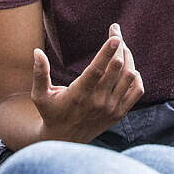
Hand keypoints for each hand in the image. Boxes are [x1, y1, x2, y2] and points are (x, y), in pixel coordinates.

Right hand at [32, 24, 143, 141]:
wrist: (65, 140)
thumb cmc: (51, 113)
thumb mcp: (40, 96)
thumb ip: (40, 74)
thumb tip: (37, 51)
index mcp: (79, 94)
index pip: (97, 70)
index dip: (107, 52)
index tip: (115, 37)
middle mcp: (98, 102)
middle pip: (116, 68)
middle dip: (118, 46)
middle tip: (116, 32)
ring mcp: (111, 108)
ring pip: (129, 76)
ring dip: (128, 58)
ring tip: (121, 47)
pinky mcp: (120, 113)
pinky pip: (137, 90)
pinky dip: (136, 76)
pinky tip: (128, 67)